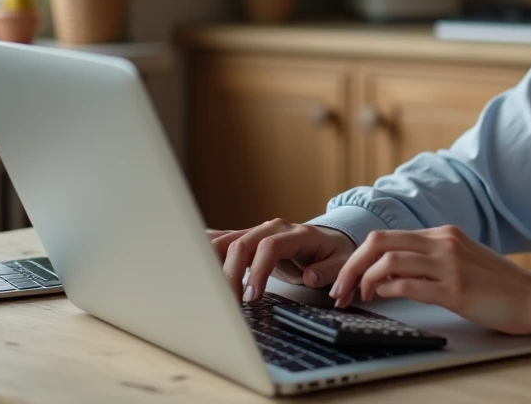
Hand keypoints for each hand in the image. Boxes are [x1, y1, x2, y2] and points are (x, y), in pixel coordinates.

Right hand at [209, 219, 355, 302]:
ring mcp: (258, 231)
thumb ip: (329, 270)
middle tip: (229, 302)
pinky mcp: (248, 239)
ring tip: (204, 287)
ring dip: (212, 262)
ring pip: (227, 240)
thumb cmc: (334, 253)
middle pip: (242, 243)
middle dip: (231, 273)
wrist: (329, 240)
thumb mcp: (341, 261)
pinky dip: (206, 250)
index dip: (258, 271)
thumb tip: (310, 276)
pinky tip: (188, 259)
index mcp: (297, 234)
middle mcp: (273, 228)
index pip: (270, 246)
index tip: (252, 297)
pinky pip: (223, 241)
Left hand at [331, 225, 530, 335]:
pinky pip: (408, 284)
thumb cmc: (499, 285)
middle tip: (340, 289)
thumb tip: (391, 273)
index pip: (387, 236)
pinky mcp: (455, 290)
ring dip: (364, 280)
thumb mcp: (462, 261)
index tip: (348, 278)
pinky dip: (387, 291)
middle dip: (351, 265)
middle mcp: (443, 243)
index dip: (359, 257)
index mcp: (443, 234)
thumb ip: (431, 260)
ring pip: (388, 260)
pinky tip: (382, 299)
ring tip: (359, 297)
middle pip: (379, 241)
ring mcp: (449, 265)